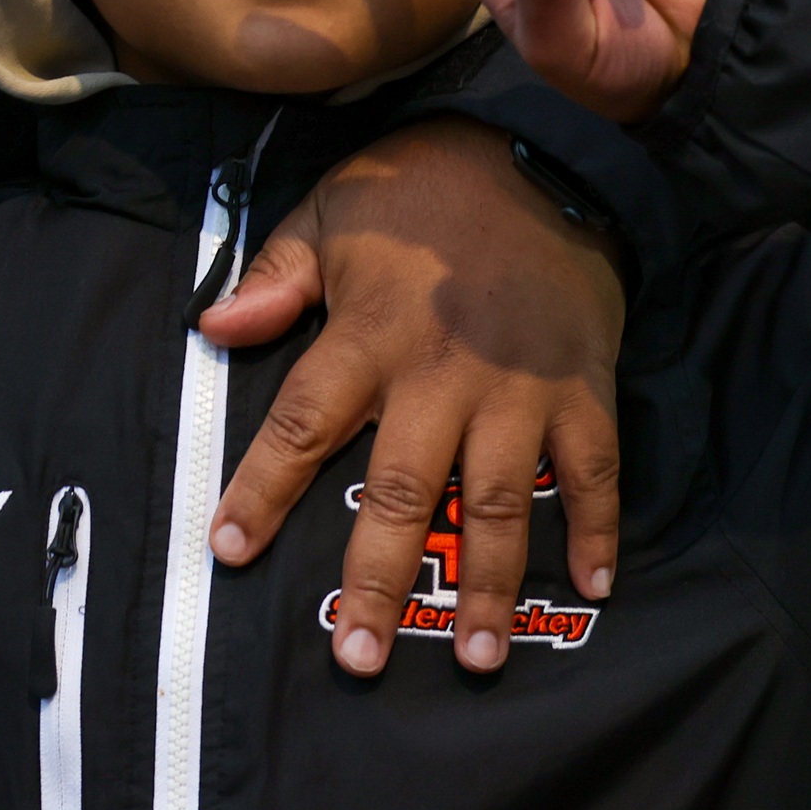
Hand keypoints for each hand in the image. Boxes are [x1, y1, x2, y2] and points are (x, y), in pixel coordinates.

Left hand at [200, 120, 624, 675]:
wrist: (538, 149)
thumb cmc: (419, 189)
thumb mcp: (329, 214)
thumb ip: (273, 280)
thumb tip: (210, 329)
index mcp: (369, 336)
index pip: (301, 424)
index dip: (261, 490)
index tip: (228, 549)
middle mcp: (441, 374)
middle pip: (401, 491)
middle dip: (376, 578)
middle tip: (357, 658)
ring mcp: (519, 386)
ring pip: (501, 502)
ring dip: (488, 583)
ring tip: (475, 660)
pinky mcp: (584, 386)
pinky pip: (595, 470)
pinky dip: (599, 528)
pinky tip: (594, 588)